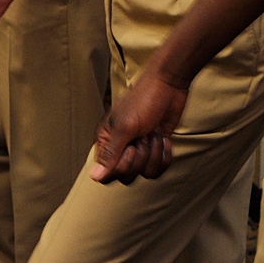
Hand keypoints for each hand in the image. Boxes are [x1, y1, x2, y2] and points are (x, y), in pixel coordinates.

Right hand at [90, 69, 189, 183]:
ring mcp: (139, 149)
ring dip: (154, 154)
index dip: (121, 167)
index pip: (106, 174)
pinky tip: (164, 139)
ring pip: (144, 173)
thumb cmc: (143, 99)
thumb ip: (110, 154)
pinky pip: (158, 168)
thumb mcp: (125, 127)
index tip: (130, 148)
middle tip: (144, 135)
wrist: (169, 85)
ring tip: (154, 134)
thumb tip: (94, 177)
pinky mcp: (155, 149)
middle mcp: (121, 148)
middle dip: (141, 158)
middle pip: (126, 176)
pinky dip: (165, 156)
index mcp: (106, 142)